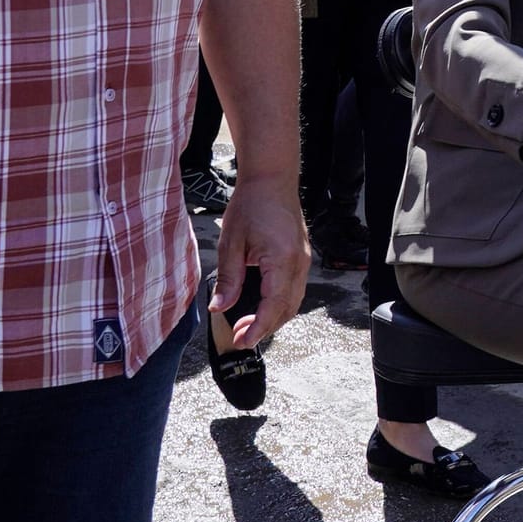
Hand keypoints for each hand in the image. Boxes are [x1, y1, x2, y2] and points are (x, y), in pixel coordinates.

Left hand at [210, 174, 309, 349]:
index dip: (259, 328)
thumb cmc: (252, 205)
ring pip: (293, 301)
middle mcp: (298, 264)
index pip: (274, 306)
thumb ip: (228, 279)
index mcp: (282, 261)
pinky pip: (294, 289)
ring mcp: (303, 261)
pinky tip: (263, 306)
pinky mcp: (300, 257)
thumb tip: (219, 308)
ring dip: (273, 317)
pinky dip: (280, 304)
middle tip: (239, 337)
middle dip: (265, 328)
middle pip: (287, 308)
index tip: (243, 342)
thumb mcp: (231, 243)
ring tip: (248, 325)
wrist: (272, 180)